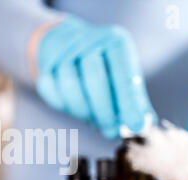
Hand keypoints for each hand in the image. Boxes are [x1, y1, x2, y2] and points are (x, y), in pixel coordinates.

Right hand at [34, 18, 156, 138]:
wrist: (68, 45)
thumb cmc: (103, 66)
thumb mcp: (124, 76)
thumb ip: (134, 100)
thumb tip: (142, 126)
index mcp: (115, 41)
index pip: (124, 74)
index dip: (130, 103)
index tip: (135, 126)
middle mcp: (89, 40)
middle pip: (94, 79)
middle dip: (103, 111)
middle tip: (110, 130)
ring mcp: (64, 51)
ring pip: (69, 87)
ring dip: (83, 111)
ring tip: (93, 118)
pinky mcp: (45, 64)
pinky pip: (50, 90)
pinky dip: (63, 105)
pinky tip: (75, 107)